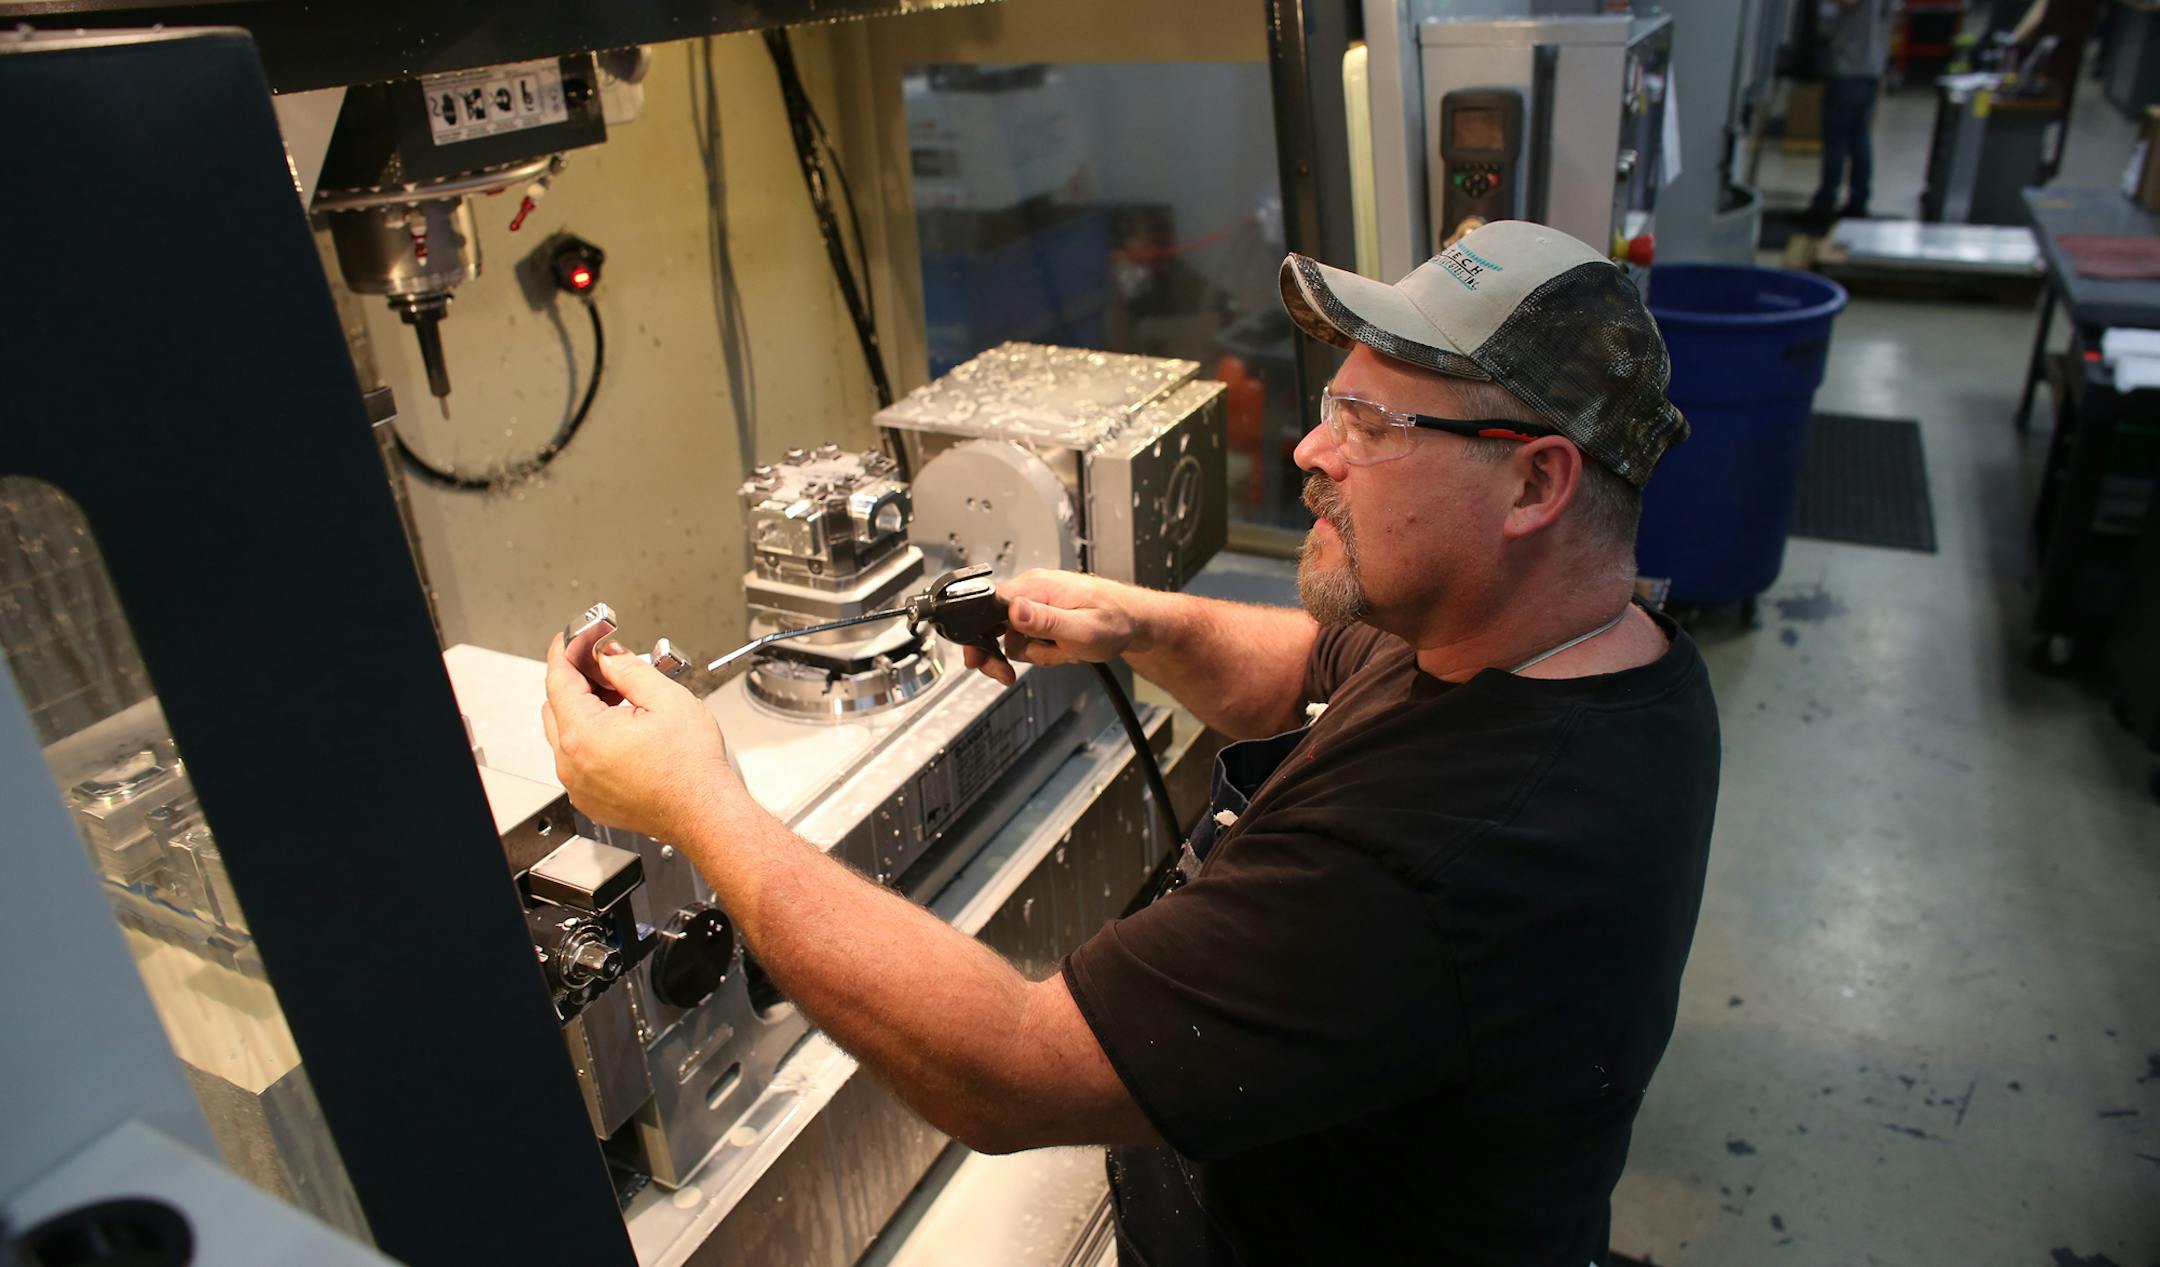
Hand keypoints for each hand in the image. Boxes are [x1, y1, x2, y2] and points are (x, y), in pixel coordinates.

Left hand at [541, 633, 740, 842]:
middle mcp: (572, 763)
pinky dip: (590, 741)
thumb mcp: (667, 699)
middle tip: (609, 671)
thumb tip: (609, 657)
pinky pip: (576, 761)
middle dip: (578, 683)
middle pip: (555, 706)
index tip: (570, 642)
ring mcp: (578, 785)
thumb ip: (630, 669)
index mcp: (585, 735)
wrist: (704, 813)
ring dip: (584, 712)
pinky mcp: (589, 798)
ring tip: (623, 703)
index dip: (564, 653)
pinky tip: (623, 733)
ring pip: (565, 734)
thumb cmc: (692, 769)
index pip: (558, 680)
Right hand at [961, 569, 1149, 685]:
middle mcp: (1033, 590)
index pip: (986, 606)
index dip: (978, 635)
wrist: (1138, 621)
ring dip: (1036, 653)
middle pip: (994, 624)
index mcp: (1036, 587)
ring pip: (1015, 637)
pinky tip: (1064, 650)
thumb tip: (1014, 609)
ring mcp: (1039, 602)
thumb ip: (1046, 620)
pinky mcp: (1046, 614)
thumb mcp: (1083, 628)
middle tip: (1007, 676)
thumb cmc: (1118, 621)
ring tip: (1064, 652)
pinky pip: (1031, 638)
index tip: (980, 660)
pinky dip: (1045, 651)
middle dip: (1003, 653)